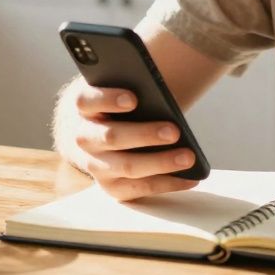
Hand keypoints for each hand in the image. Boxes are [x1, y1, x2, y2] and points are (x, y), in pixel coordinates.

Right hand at [59, 80, 198, 200]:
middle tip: (174, 131)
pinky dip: (167, 184)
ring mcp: (96, 165)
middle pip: (111, 137)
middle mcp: (84, 138)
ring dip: (160, 163)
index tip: (134, 99)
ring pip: (127, 166)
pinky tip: (190, 177)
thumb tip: (162, 93)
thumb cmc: (114, 106)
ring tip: (189, 157)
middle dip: (144, 135)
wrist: (91, 134)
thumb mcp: (116, 90)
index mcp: (84, 107)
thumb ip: (132, 85)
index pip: (87, 100)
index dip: (109, 99)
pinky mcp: (111, 187)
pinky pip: (140, 189)